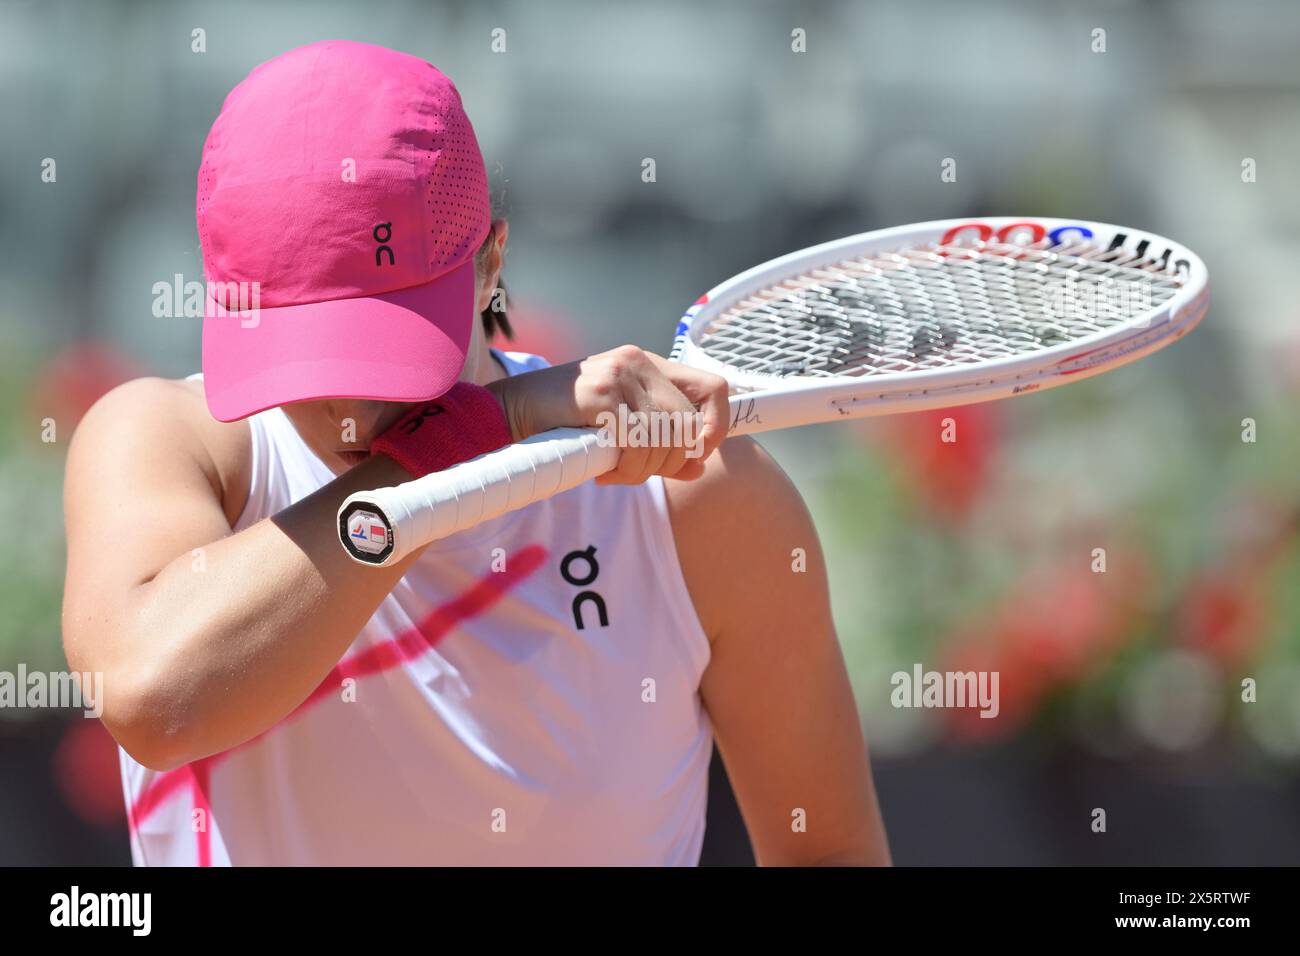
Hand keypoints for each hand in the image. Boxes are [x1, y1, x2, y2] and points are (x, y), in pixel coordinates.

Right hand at [485, 345, 728, 483]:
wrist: (508, 412)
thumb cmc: (561, 423)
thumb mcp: (619, 431)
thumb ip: (660, 444)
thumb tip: (699, 467)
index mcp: (649, 365)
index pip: (714, 388)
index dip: (716, 428)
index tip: (695, 456)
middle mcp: (639, 362)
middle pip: (689, 423)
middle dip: (671, 461)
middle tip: (635, 473)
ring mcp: (619, 375)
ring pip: (664, 436)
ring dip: (643, 469)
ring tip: (613, 473)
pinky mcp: (601, 393)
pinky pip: (635, 442)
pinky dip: (624, 469)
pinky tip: (601, 470)